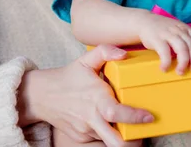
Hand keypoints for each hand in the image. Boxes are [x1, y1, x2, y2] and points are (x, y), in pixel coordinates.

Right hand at [21, 45, 150, 146]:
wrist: (41, 96)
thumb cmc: (68, 77)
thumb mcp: (86, 59)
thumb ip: (105, 51)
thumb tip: (124, 54)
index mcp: (95, 98)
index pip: (116, 113)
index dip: (134, 117)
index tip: (149, 117)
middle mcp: (91, 117)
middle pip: (115, 140)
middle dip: (133, 141)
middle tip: (146, 132)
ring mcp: (86, 130)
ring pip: (109, 139)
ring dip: (122, 136)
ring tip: (132, 126)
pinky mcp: (81, 137)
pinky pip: (100, 138)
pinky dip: (109, 133)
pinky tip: (113, 123)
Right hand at [138, 12, 190, 74]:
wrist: (144, 21)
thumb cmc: (163, 29)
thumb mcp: (177, 29)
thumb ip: (186, 38)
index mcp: (185, 28)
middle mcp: (179, 30)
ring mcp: (168, 34)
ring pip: (181, 49)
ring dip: (183, 63)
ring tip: (180, 72)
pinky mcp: (157, 39)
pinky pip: (164, 52)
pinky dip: (166, 62)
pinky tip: (165, 68)